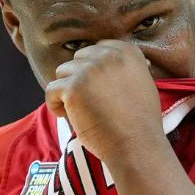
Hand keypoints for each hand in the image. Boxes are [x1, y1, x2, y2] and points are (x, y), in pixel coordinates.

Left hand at [45, 40, 165, 161]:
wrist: (136, 144)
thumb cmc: (140, 121)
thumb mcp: (143, 83)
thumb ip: (126, 67)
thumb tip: (112, 57)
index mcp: (126, 52)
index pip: (97, 49)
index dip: (92, 70)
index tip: (97, 89)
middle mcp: (107, 55)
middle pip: (78, 59)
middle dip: (79, 78)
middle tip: (89, 101)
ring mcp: (88, 70)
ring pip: (62, 72)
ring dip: (67, 90)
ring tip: (79, 110)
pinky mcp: (72, 88)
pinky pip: (51, 90)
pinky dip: (55, 104)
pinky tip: (68, 116)